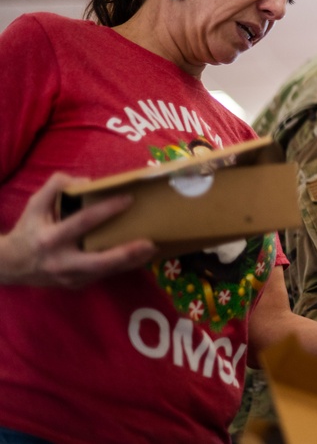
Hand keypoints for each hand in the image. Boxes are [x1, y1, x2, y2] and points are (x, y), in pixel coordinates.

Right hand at [0, 172, 156, 287]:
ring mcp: (69, 277)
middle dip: (126, 252)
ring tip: (153, 249)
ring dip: (131, 262)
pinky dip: (123, 266)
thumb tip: (87, 180)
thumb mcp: (35, 204)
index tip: (129, 199)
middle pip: (99, 261)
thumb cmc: (28, 230)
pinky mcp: (76, 285)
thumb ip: (56, 186)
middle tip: (150, 242)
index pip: (82, 222)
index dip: (106, 210)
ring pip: (106, 272)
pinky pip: (104, 275)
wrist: (10, 266)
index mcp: (49, 238)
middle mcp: (60, 261)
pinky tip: (140, 257)